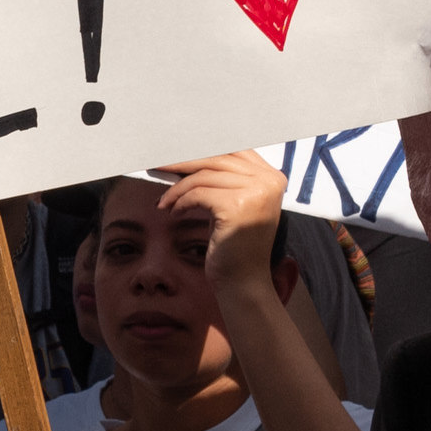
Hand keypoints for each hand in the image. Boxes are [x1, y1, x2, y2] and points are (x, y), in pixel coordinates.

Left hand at [152, 152, 286, 302]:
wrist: (243, 282)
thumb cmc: (234, 245)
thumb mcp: (231, 203)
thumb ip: (221, 178)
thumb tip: (186, 155)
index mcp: (272, 177)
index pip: (232, 150)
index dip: (201, 149)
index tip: (176, 152)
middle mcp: (269, 181)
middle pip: (217, 158)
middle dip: (182, 161)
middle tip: (158, 164)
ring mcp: (256, 192)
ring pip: (203, 176)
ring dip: (177, 188)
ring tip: (165, 201)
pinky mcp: (237, 206)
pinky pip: (197, 193)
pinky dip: (180, 200)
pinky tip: (173, 211)